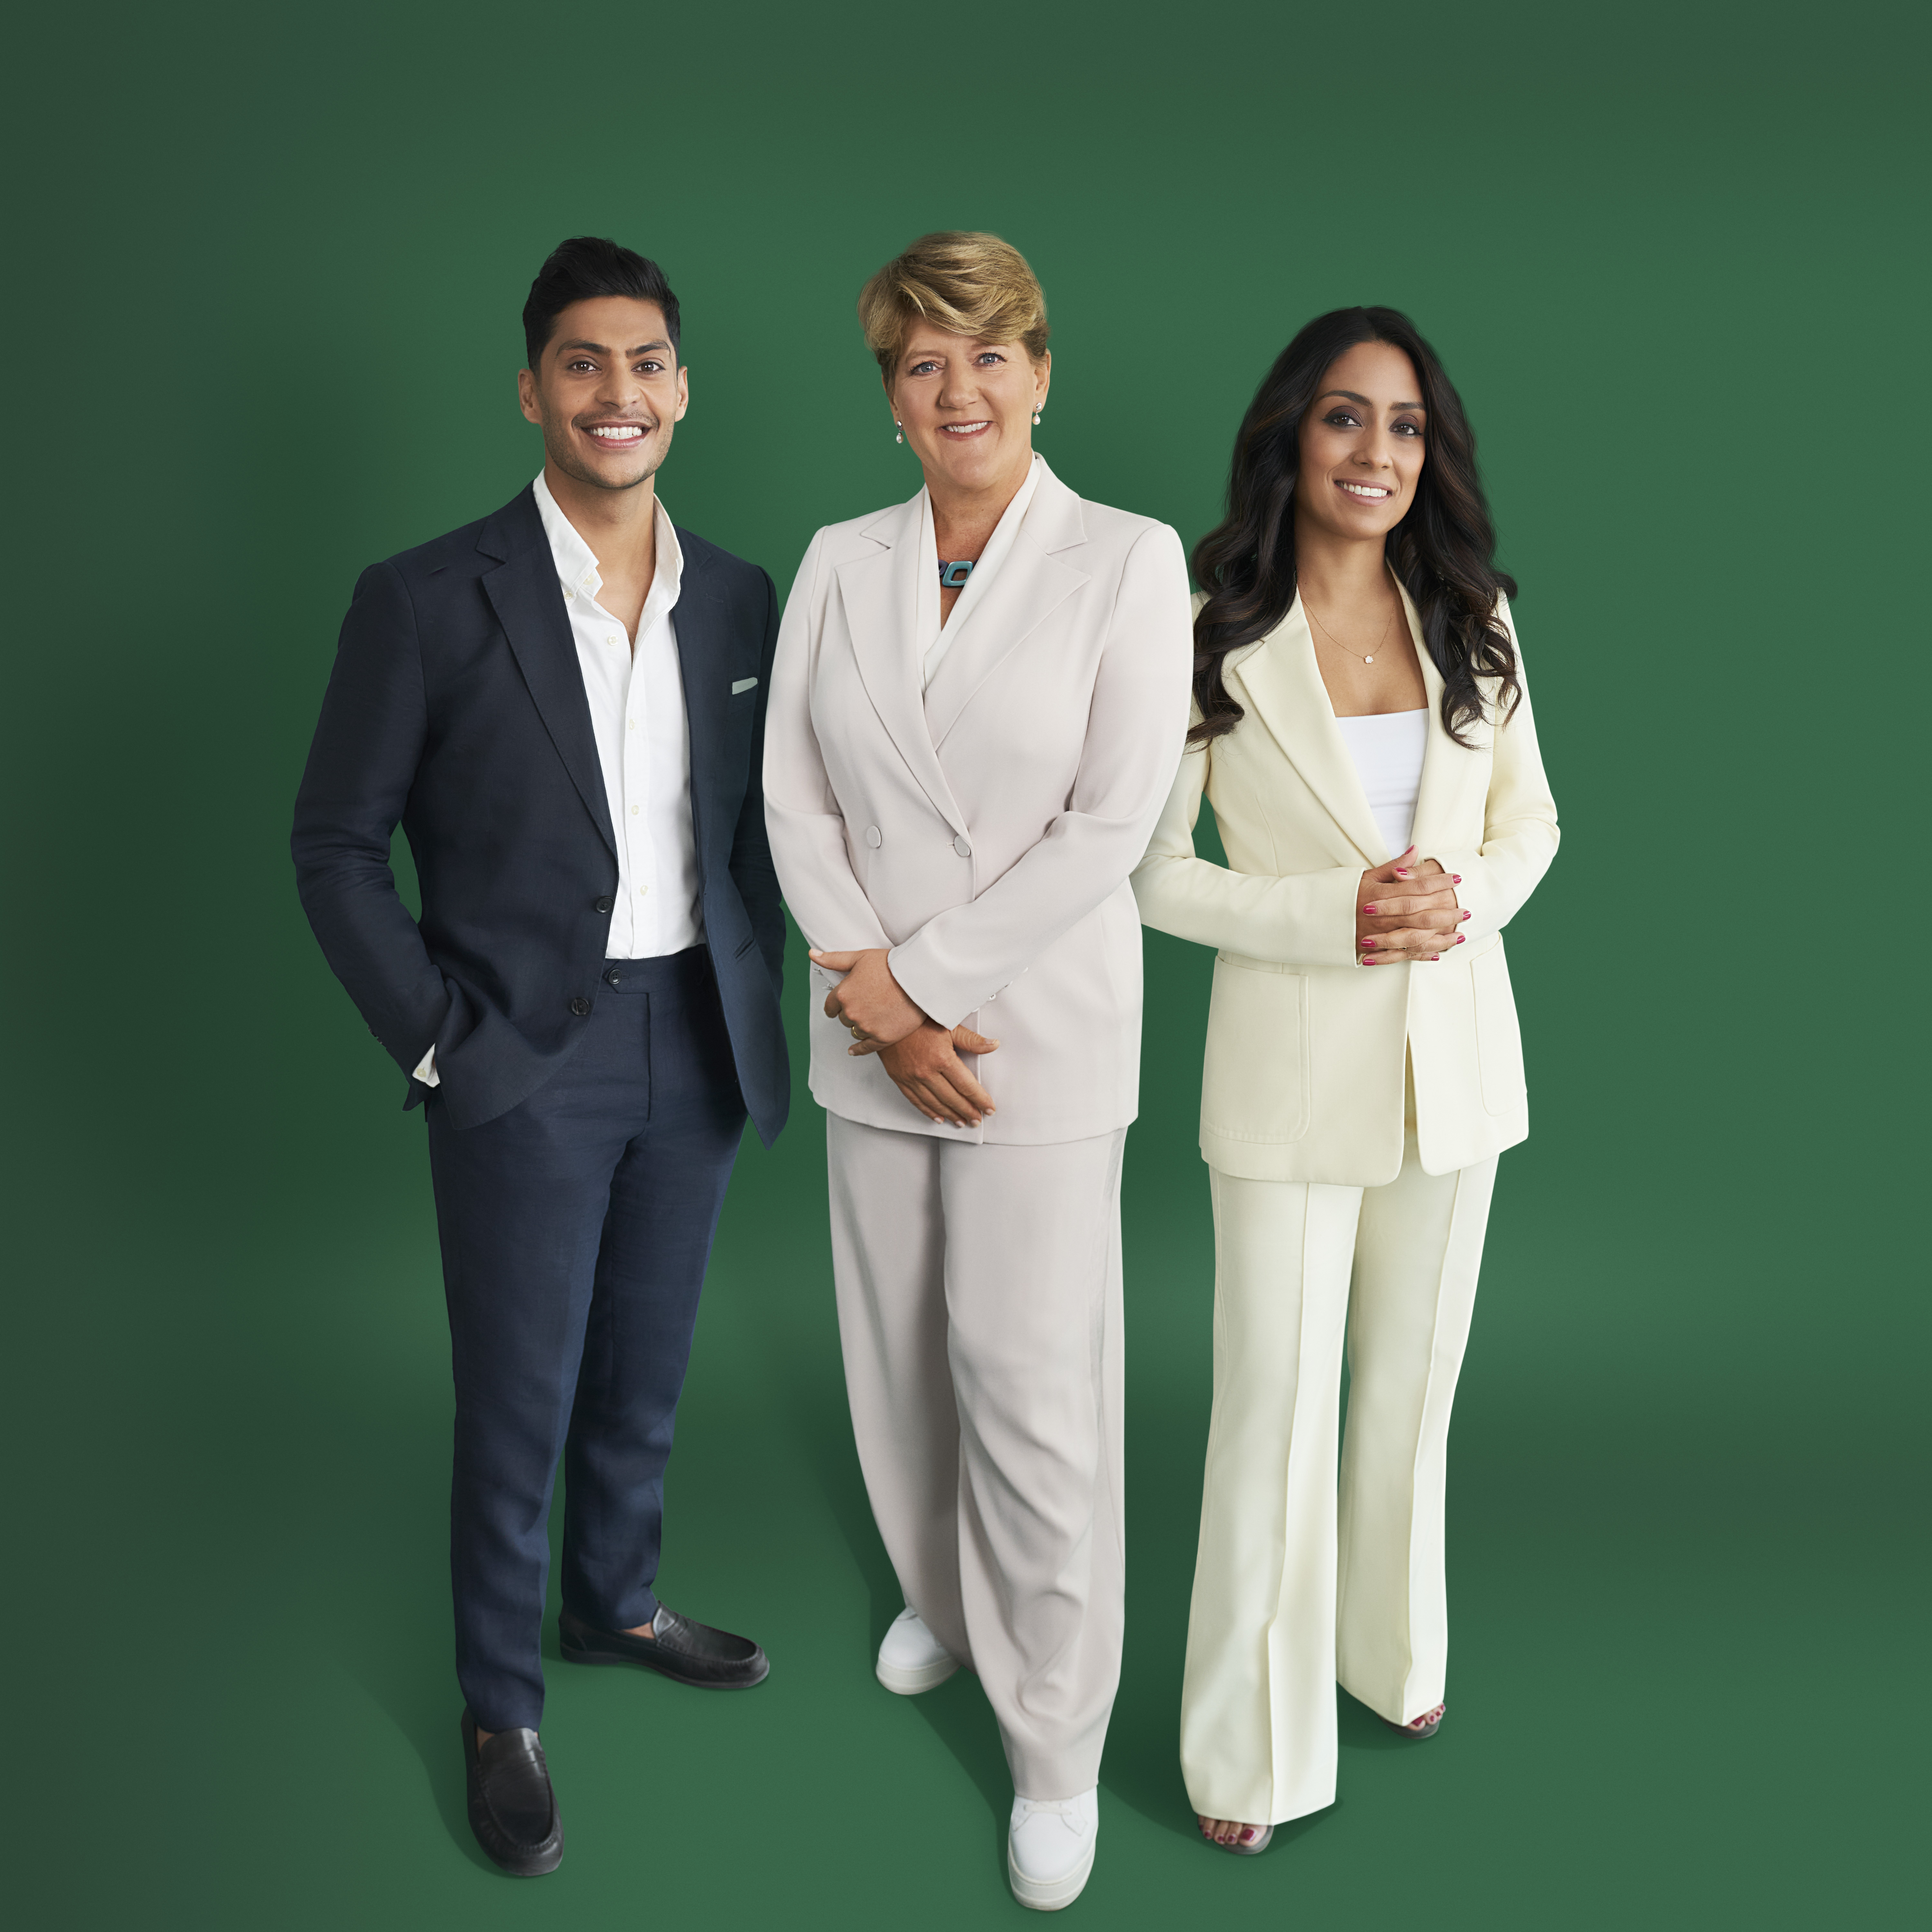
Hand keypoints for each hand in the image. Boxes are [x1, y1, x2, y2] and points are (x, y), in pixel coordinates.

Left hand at [812, 947, 925, 1048]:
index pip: (830, 1007)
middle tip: (867, 1003)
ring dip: (860, 1026)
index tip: (840, 1006)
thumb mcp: (859, 957)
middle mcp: (851, 1013)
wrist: (919, 978)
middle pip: (844, 1019)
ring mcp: (867, 1027)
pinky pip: (865, 1048)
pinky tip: (854, 1050)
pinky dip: (859, 1049)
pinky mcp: (882, 1038)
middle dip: (852, 1012)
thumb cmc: (891, 965)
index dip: (836, 1005)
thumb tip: (812, 954)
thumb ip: (834, 959)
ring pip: (855, 1031)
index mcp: (843, 994)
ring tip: (873, 1016)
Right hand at [873, 1020, 1000, 1126]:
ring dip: (951, 1115)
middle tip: (978, 1119)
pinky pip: (916, 1101)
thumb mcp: (948, 1024)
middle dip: (968, 1111)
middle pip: (952, 1098)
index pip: (967, 1086)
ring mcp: (911, 1077)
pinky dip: (929, 1111)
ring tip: (962, 1121)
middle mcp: (926, 1071)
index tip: (988, 1108)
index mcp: (942, 1058)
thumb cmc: (917, 1017)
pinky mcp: (899, 1079)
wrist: (885, 1015)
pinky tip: (938, 1117)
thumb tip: (992, 1045)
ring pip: (935, 1103)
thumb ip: (971, 1039)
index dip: (980, 1100)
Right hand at [1356, 846, 1468, 963]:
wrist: (1323, 920)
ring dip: (1441, 937)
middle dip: (1448, 913)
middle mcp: (1385, 916)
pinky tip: (1439, 952)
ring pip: (1418, 938)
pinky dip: (1422, 954)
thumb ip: (1394, 866)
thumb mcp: (1368, 876)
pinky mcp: (1379, 949)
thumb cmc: (1347, 895)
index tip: (1457, 878)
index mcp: (1383, 894)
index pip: (1417, 887)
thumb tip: (1415, 851)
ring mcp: (1382, 935)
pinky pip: (1405, 954)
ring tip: (1460, 934)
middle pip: (1423, 915)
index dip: (1439, 882)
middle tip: (1467, 910)